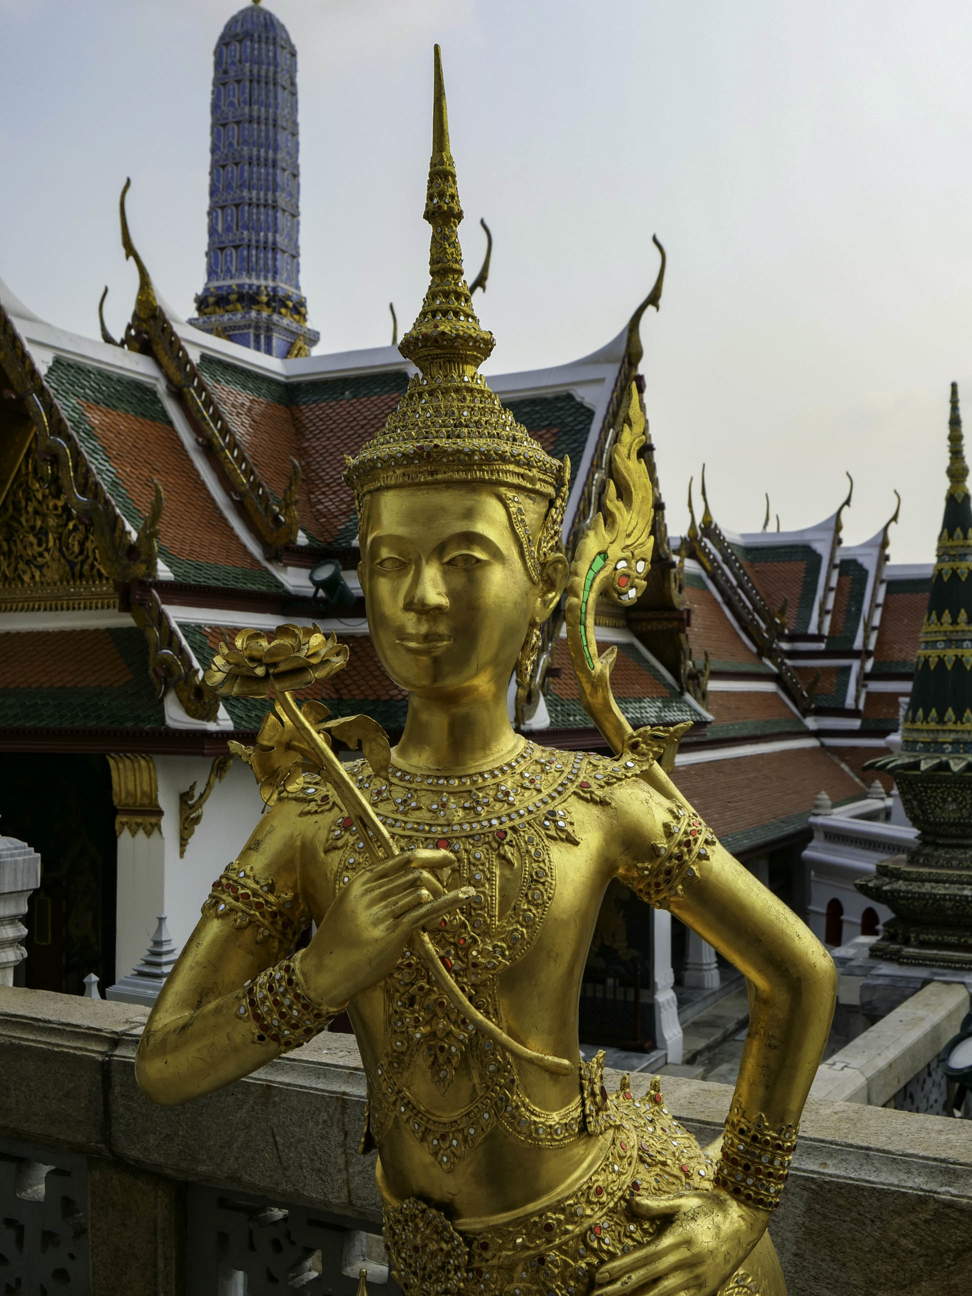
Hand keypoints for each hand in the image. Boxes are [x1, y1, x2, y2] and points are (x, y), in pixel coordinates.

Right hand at [300, 848, 471, 1004]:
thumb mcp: (351, 906)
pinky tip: (464, 896)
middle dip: (437, 882)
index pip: (402, 859)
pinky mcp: (391, 934)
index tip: (449, 860)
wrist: (323, 972)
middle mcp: (370, 894)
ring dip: (438, 899)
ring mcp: (380, 913)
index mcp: (361, 882)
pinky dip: (448, 902)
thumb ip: (377, 892)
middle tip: (446, 894)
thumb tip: (414, 880)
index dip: (430, 856)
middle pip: (416, 874)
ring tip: (435, 916)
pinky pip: (426, 910)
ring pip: (422, 890)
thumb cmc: (340, 941)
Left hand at [594, 1187, 766, 1295]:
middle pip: (647, 1282)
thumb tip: (631, 1202)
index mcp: (678, 1240)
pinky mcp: (709, 1289)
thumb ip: (656, 1205)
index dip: (619, 1269)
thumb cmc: (711, 1205)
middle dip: (620, 1291)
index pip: (642, 1259)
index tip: (598, 1276)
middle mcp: (687, 1263)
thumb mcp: (684, 1200)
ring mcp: (699, 1280)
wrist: (745, 1219)